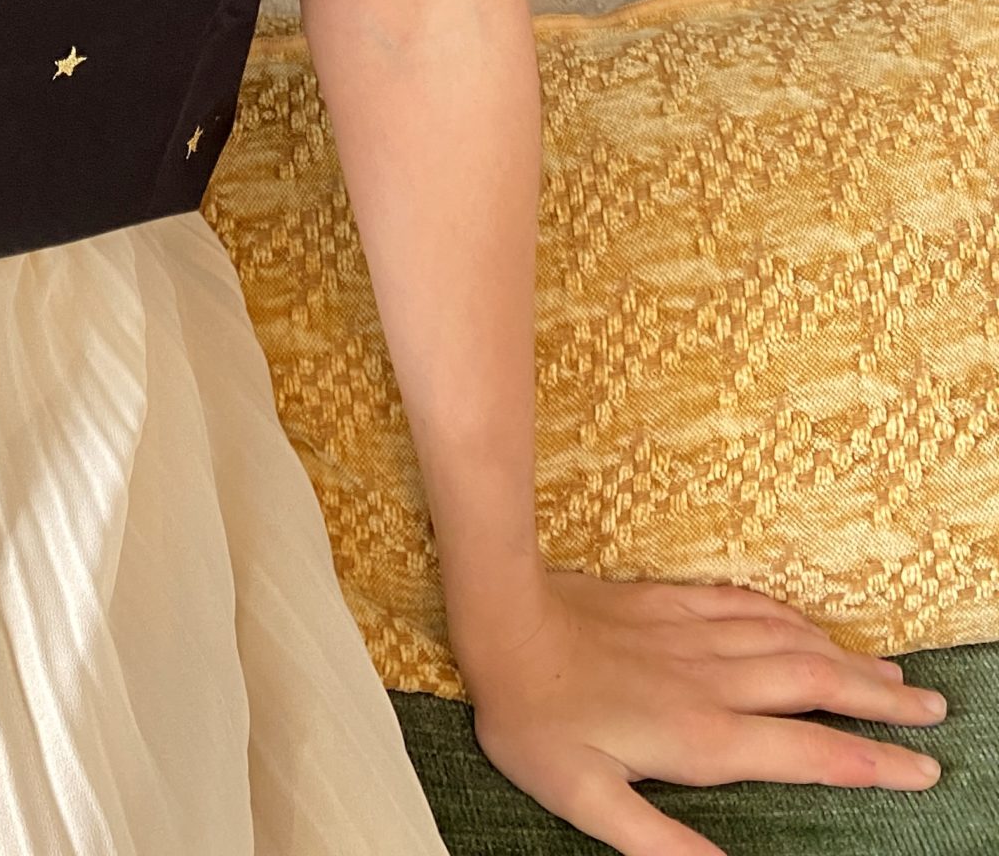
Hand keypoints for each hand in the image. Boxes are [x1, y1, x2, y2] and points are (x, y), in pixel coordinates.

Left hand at [453, 565, 949, 855]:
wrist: (502, 619)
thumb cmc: (535, 720)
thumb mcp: (587, 801)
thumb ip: (661, 844)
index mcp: (705, 737)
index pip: (809, 753)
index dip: (871, 764)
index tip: (923, 770)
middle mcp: (714, 682)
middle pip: (818, 687)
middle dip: (881, 703)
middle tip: (934, 713)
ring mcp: (694, 635)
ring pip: (791, 644)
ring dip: (848, 659)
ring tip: (896, 674)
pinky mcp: (670, 604)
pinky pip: (748, 606)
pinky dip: (791, 619)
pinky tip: (809, 626)